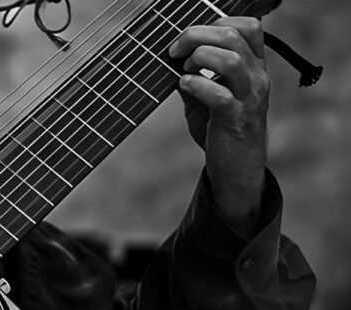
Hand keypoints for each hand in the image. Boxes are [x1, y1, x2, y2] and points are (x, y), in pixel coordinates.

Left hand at [169, 17, 269, 236]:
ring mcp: (249, 98)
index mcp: (253, 67)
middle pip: (234, 36)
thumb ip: (194, 74)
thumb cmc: (220, 129)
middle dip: (197, 36)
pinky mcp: (235, 120)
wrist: (235, 168)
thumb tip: (172, 57)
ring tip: (184, 70)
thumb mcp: (207, 96)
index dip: (216, 22)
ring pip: (231, 60)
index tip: (190, 38)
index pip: (248, 26)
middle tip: (175, 51)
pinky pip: (220, 95)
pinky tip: (185, 87)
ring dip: (199, 58)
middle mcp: (256, 78)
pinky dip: (197, 85)